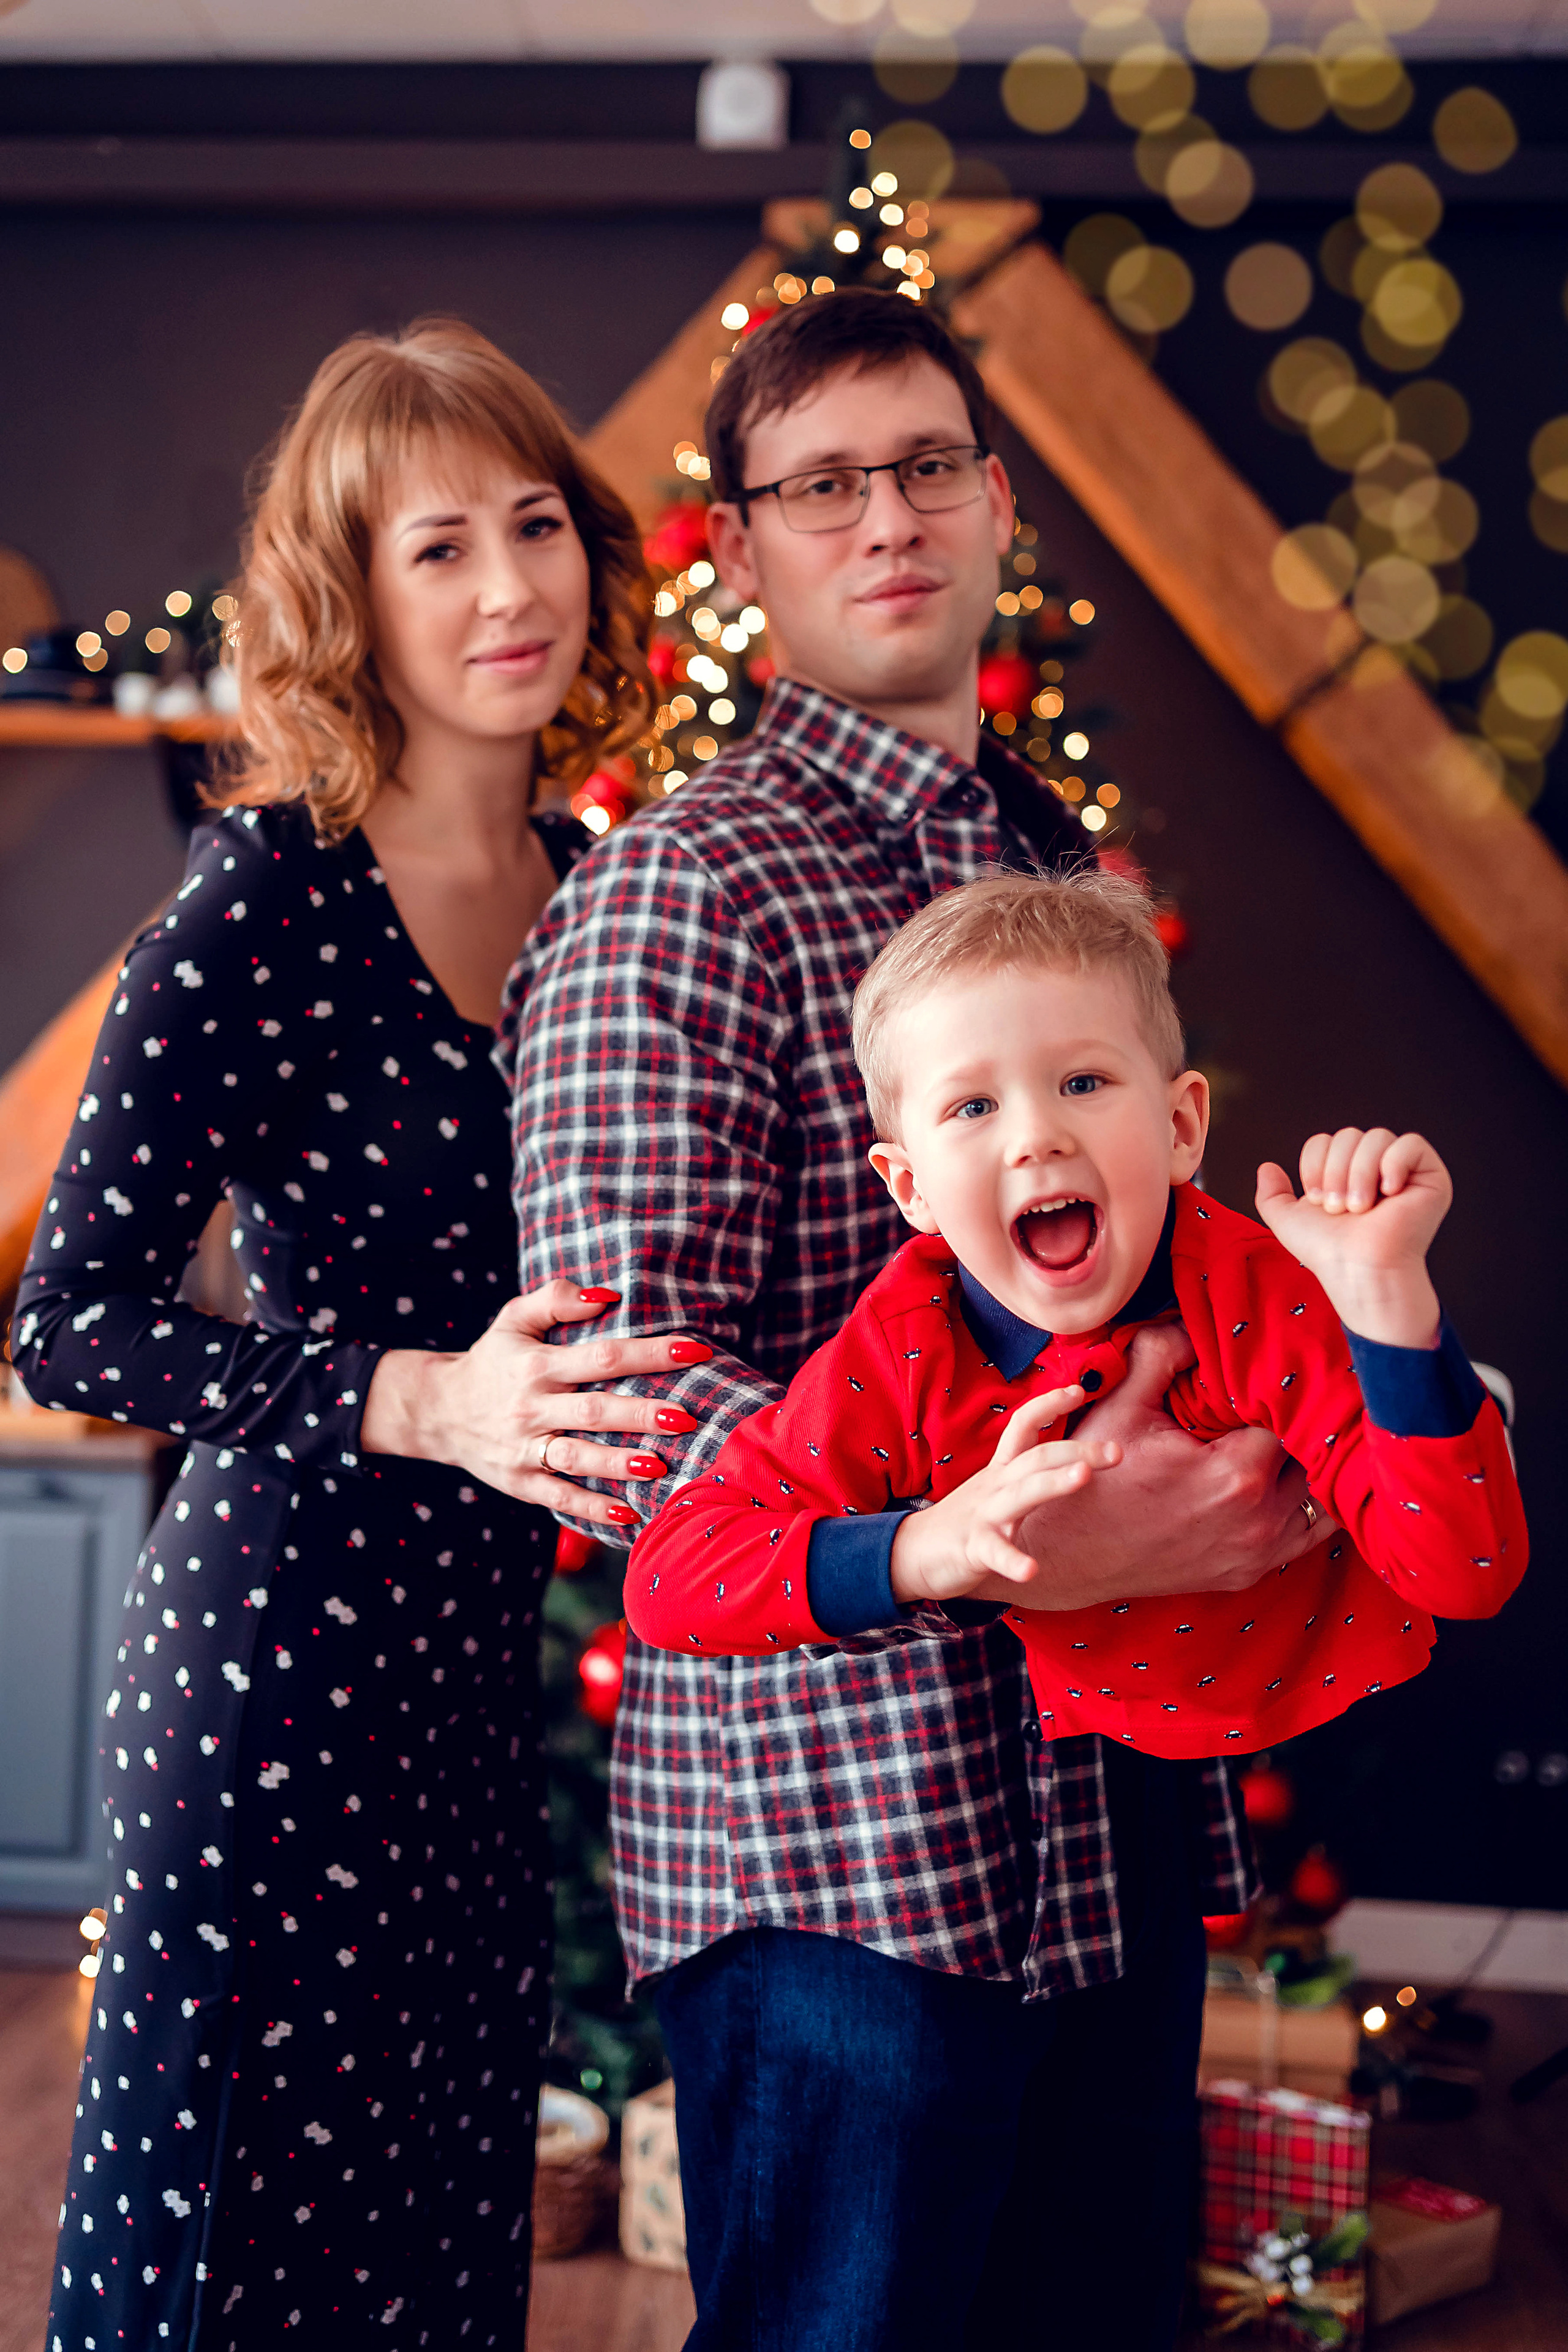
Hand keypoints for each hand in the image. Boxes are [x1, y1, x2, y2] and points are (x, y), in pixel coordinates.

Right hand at [361, 1280, 710, 1522]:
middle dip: (642, 1415)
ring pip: (576, 1457)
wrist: (438, 1409)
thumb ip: (557, 1298)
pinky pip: (557, 1497)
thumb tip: (608, 1294)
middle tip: (687, 1418)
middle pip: (594, 1411)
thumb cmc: (492, 1360)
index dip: (650, 1352)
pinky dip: (590, 1509)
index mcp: (538, 1365)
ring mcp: (525, 1448)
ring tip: (659, 1466)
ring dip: (617, 1464)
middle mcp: (532, 1408)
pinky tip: (627, 1515)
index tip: (695, 1349)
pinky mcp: (519, 1481)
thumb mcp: (514, 1319)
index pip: (603, 1356)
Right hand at [889, 1385, 1120, 1604]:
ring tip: (1083, 1475)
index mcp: (1002, 1469)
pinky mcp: (972, 1549)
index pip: (1023, 1425)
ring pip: (1021, 1494)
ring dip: (1052, 1482)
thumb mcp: (997, 1486)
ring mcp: (984, 1515)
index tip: (1079, 1389)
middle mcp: (996, 1485)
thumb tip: (1072, 1457)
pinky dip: (1011, 1560)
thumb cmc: (966, 1519)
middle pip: (1037, 1457)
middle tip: (1117, 1451)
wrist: (911, 1552)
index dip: (1048, 1404)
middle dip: (1078, 1450)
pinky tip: (1031, 1570)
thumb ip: (1028, 1470)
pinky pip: (994, 1553)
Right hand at [967, 1321, 1331, 1611]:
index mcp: (1235, 1473)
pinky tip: (1291, 1476)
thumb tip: (1193, 1321)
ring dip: (1309, 1462)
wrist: (1070, 1557)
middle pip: (1312, 1454)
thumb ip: (1162, 1353)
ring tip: (1292, 1432)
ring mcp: (1258, 1553)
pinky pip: (1308, 1534)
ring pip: (1319, 1495)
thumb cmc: (1094, 1481)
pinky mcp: (1250, 1571)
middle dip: (1299, 1421)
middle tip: (1284, 1396)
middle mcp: (1259, 1518)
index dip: (1281, 1388)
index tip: (1272, 1369)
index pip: (1289, 1415)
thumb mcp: (1122, 1406)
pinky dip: (1309, 1504)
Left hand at [1255, 1127, 1448, 1347]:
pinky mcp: (1429, 1177)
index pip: (1325, 1140)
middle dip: (1336, 1172)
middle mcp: (1373, 1170)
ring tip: (1360, 1207)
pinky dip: (1394, 1164)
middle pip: (1348, 1135)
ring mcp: (1403, 1172)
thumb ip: (1271, 1195)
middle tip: (1340, 1208)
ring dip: (1360, 1174)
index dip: (1314, 1165)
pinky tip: (1389, 1192)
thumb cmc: (1329, 1251)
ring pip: (1376, 1137)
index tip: (1318, 1200)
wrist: (1357, 1270)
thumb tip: (1267, 1167)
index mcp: (1344, 1175)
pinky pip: (1412, 1143)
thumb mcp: (1288, 1221)